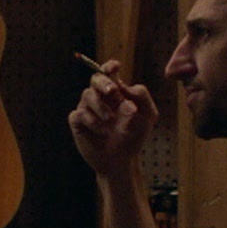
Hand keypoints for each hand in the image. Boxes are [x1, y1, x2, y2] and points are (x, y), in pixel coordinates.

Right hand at [67, 61, 156, 176]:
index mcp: (116, 92)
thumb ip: (142, 97)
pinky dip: (92, 121)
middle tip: (113, 92)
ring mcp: (88, 109)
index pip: (109, 72)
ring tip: (111, 120)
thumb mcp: (148, 116)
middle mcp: (100, 97)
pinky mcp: (78, 123)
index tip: (115, 67)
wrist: (123, 160)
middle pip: (95, 78)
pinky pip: (79, 114)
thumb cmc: (134, 136)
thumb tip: (126, 88)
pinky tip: (102, 132)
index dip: (109, 66)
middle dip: (103, 82)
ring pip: (87, 95)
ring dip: (101, 106)